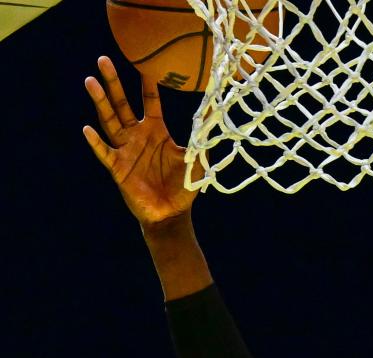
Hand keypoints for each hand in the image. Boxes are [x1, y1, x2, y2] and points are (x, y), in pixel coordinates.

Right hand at [83, 56, 194, 226]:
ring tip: (90, 81)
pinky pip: (104, 152)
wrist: (171, 214)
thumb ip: (202, 137)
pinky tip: (87, 130)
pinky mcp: (118, 168)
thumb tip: (215, 112)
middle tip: (103, 60)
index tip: (144, 61)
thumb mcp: (195, 159)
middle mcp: (137, 135)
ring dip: (100, 102)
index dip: (147, 82)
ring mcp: (125, 149)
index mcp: (155, 130)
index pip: (149, 100)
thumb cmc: (183, 187)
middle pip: (122, 103)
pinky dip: (95, 142)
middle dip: (113, 83)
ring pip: (109, 121)